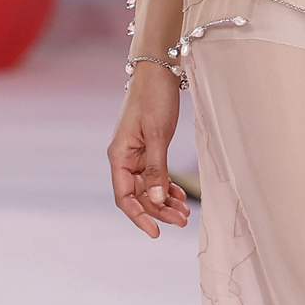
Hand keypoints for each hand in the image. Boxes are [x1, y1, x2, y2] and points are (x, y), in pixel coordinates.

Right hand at [108, 62, 190, 237]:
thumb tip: (158, 199)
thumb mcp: (158, 134)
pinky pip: (155, 176)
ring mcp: (135, 155)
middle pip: (138, 195)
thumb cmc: (154, 98)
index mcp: (119, 156)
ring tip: (185, 213)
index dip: (139, 216)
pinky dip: (167, 187)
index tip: (156, 232)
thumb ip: (157, 168)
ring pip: (148, 187)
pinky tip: (180, 196)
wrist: (157, 71)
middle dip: (159, 211)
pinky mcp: (148, 149)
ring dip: (165, 201)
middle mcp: (124, 158)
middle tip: (182, 221)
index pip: (125, 196)